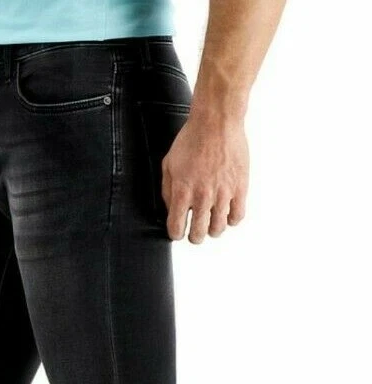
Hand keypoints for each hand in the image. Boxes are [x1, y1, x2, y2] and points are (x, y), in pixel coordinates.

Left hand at [162, 114, 248, 243]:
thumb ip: (167, 190)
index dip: (176, 234)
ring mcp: (222, 193)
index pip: (176, 228)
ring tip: (211, 223)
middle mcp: (202, 196)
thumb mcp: (169, 164)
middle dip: (194, 237)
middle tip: (195, 232)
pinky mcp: (240, 187)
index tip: (178, 231)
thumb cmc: (192, 139)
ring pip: (218, 229)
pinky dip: (231, 220)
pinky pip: (237, 216)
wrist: (216, 121)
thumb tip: (170, 209)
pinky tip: (227, 213)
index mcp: (182, 191)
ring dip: (213, 230)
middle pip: (198, 233)